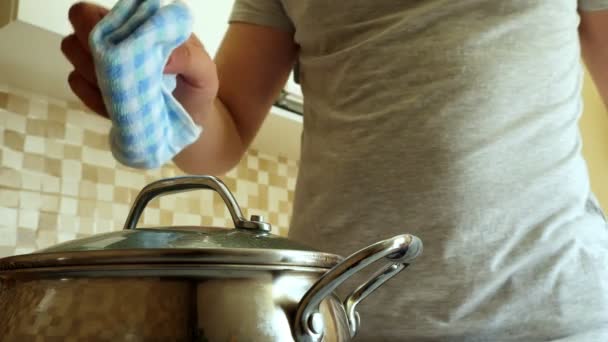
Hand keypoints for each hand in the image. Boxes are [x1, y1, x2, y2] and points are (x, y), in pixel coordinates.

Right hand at [61, 2, 218, 123]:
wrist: (187, 126)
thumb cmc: (196, 91)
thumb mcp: (204, 75)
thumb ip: (190, 59)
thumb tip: (161, 57)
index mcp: (138, 26)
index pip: (95, 13)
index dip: (97, 28)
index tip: (119, 51)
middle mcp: (115, 39)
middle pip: (76, 32)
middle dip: (93, 54)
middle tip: (121, 74)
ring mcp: (101, 64)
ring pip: (72, 56)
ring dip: (94, 75)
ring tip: (126, 91)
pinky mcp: (94, 90)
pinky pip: (76, 86)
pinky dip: (94, 97)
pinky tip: (120, 105)